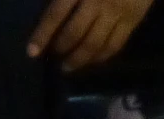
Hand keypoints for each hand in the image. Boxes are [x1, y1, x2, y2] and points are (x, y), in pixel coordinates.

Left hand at [28, 0, 152, 72]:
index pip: (56, 14)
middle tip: (53, 54)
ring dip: (78, 59)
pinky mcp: (133, 20)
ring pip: (94, 44)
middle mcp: (98, 1)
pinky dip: (101, 57)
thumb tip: (47, 4)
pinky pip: (115, 45)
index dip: (42, 34)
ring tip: (68, 66)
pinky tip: (92, 61)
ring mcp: (117, 12)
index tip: (31, 51)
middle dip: (61, 48)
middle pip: (74, 34)